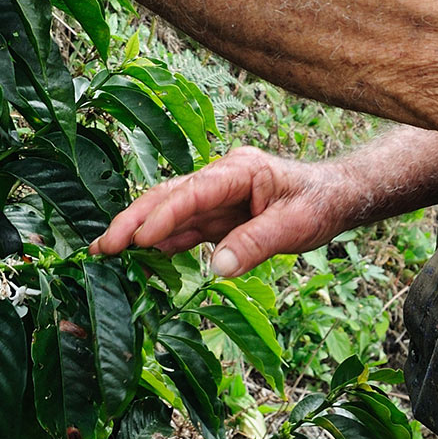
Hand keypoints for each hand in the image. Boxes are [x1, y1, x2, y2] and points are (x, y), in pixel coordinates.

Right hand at [88, 146, 358, 277]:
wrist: (334, 196)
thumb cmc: (319, 204)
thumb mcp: (296, 226)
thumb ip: (255, 244)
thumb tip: (216, 268)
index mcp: (240, 170)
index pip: (194, 191)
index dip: (164, 215)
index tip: (138, 239)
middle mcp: (220, 179)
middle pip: (168, 195)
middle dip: (133, 219)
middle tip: (102, 247)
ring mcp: (215, 196)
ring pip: (168, 211)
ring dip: (137, 231)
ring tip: (104, 252)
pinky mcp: (215, 215)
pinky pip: (182, 228)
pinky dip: (158, 243)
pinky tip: (137, 259)